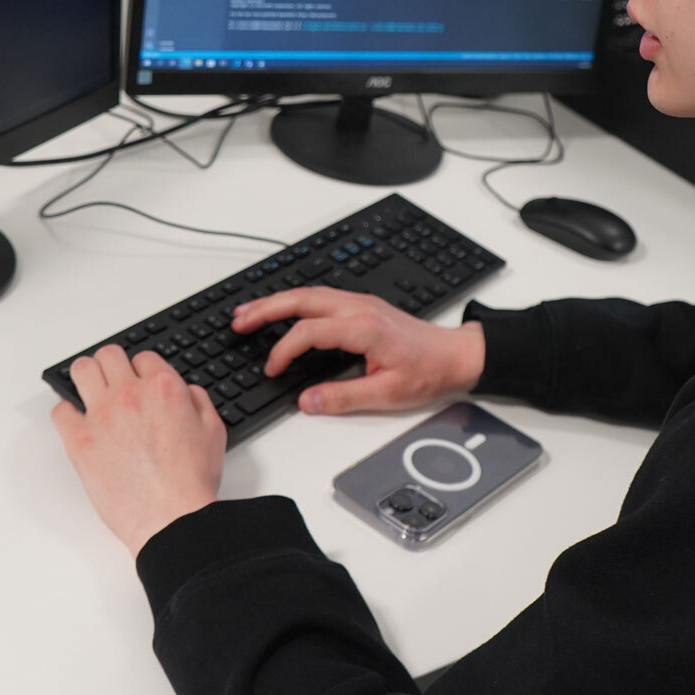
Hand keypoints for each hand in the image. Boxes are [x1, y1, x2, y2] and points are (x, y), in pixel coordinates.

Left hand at [51, 345, 224, 556]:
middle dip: (113, 366)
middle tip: (113, 383)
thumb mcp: (214, 431)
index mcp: (164, 388)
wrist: (171, 519)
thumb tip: (184, 390)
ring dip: (87, 378)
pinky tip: (77, 424)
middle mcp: (130, 394)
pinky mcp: (79, 441)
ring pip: (81, 370)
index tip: (139, 383)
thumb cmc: (191, 482)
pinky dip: (67, 414)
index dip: (142, 371)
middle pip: (108, 355)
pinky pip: (60, 410)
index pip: (143, 357)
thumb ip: (197, 400)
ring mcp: (101, 415)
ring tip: (91, 394)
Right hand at [231, 287, 484, 414]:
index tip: (272, 369)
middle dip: (266, 308)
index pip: (309, 331)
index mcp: (364, 327)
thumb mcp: (387, 394)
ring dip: (278, 301)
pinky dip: (296, 301)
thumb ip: (343, 398)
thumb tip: (306, 401)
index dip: (284, 350)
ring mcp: (361, 303)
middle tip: (238, 320)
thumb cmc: (428, 372)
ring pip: (310, 293)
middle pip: (302, 298)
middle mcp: (360, 308)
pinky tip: (284, 311)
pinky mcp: (363, 306)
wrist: (456, 355)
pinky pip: (321, 297)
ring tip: (250, 312)